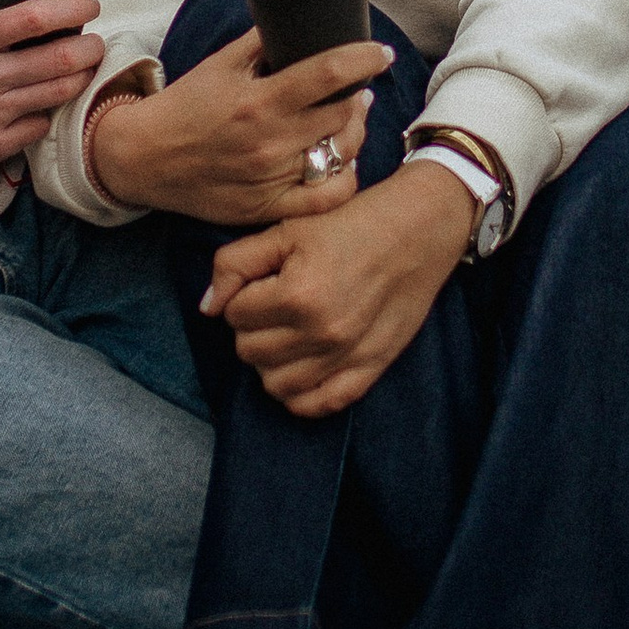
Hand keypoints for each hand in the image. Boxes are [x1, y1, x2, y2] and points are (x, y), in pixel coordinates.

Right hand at [0, 0, 102, 183]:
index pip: (33, 16)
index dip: (72, 8)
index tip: (89, 5)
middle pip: (60, 57)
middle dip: (90, 48)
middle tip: (94, 43)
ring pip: (59, 93)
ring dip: (81, 78)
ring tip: (82, 69)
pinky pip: (40, 126)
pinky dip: (49, 114)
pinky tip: (45, 104)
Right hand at [83, 30, 389, 226]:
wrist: (143, 158)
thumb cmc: (184, 107)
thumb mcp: (219, 64)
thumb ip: (261, 41)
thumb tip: (298, 17)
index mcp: (258, 101)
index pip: (329, 74)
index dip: (365, 59)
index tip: (381, 52)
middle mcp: (269, 142)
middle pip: (343, 115)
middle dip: (359, 95)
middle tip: (357, 86)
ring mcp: (271, 179)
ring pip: (341, 154)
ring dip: (354, 131)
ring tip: (350, 116)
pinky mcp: (267, 208)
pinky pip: (326, 198)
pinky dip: (346, 178)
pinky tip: (344, 161)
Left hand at [201, 160, 475, 416]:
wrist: (419, 229)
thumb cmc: (352, 223)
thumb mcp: (288, 229)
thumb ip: (236, 264)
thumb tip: (208, 307)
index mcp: (296, 294)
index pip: (233, 316)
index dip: (242, 297)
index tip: (263, 283)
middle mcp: (321, 332)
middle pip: (249, 352)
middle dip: (252, 329)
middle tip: (273, 306)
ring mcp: (346, 356)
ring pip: (275, 384)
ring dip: (271, 362)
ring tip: (287, 334)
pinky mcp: (370, 369)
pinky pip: (318, 404)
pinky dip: (300, 394)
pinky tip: (302, 367)